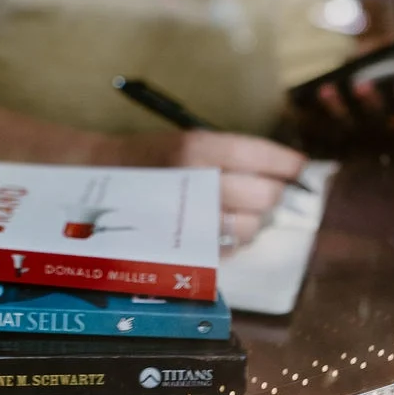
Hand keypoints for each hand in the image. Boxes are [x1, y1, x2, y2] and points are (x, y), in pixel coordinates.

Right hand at [100, 130, 306, 249]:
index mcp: (197, 148)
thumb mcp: (184, 143)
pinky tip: (224, 232)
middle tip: (269, 194)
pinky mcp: (183, 247)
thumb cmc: (145, 160)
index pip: (260, 155)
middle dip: (273, 196)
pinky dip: (235, 243)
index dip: (288, 163)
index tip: (300, 167)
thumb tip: (282, 172)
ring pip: (251, 227)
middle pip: (264, 195)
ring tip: (246, 214)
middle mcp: (196, 181)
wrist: (93, 181)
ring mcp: (189, 218)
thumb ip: (228, 156)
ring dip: (256, 222)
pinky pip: (228, 251)